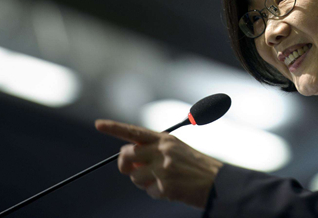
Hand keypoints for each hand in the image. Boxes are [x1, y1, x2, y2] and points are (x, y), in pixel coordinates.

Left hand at [95, 119, 222, 208]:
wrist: (218, 182)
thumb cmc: (197, 167)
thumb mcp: (177, 151)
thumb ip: (154, 152)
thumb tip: (130, 162)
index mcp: (166, 139)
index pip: (135, 131)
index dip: (114, 127)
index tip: (98, 124)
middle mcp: (162, 150)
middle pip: (127, 155)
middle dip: (125, 165)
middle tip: (134, 170)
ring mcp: (163, 167)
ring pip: (134, 176)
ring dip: (143, 182)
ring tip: (163, 181)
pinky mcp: (165, 185)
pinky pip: (148, 192)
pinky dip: (156, 193)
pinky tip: (172, 190)